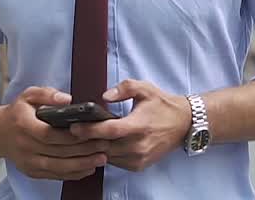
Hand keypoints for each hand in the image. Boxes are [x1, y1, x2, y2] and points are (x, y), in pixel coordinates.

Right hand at [0, 87, 109, 180]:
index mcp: (24, 125)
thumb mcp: (28, 95)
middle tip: (104, 145)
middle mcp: (24, 146)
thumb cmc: (17, 113)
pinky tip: (88, 168)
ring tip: (101, 158)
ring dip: (82, 164)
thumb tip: (67, 99)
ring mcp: (28, 162)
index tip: (90, 132)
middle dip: (84, 150)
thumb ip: (47, 94)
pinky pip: (55, 175)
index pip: (50, 134)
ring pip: (58, 167)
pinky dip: (73, 174)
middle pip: (58, 152)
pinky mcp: (32, 172)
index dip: (71, 135)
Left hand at [69, 80, 191, 171]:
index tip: (73, 126)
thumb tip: (105, 95)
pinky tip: (100, 145)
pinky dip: (107, 154)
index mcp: (138, 125)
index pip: (108, 131)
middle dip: (86, 140)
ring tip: (82, 139)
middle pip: (104, 146)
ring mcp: (139, 158)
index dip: (89, 130)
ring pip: (108, 156)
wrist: (183, 124)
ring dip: (95, 148)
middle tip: (70, 133)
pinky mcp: (139, 165)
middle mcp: (138, 145)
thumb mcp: (145, 88)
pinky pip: (116, 162)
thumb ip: (124, 88)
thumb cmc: (162, 105)